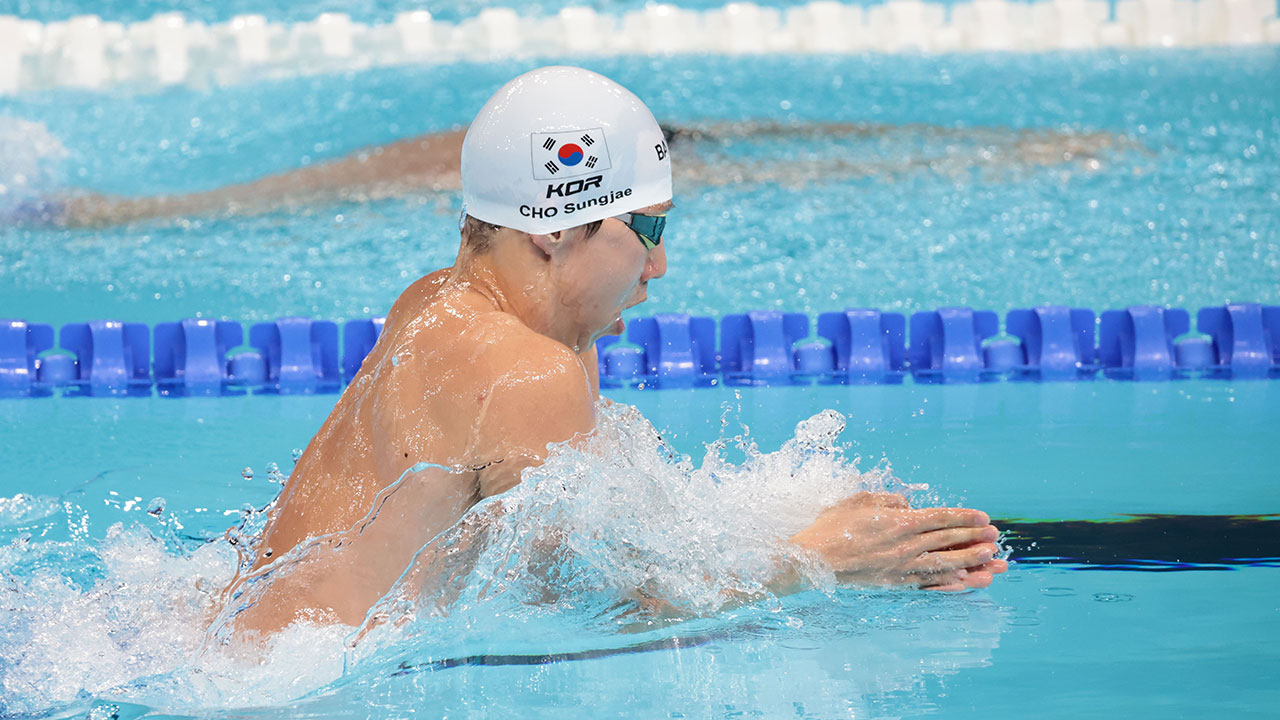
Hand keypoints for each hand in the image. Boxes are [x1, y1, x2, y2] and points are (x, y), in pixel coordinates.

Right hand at [790, 492, 1006, 591]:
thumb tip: (908, 504)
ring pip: (946, 563)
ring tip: (993, 560)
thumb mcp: (858, 500)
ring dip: (972, 561)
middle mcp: (906, 545)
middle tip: (995, 536)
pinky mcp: (894, 584)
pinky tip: (964, 582)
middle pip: (948, 540)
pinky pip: (929, 583)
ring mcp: (902, 567)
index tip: (983, 517)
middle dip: (975, 537)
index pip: (941, 517)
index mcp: (899, 521)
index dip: (964, 517)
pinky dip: (949, 583)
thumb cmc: (831, 526)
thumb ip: (887, 499)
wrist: (813, 559)